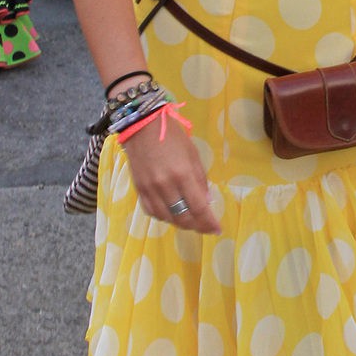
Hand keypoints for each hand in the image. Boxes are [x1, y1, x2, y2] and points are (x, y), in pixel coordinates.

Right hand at [120, 113, 220, 233]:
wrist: (142, 126)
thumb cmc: (173, 136)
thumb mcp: (193, 155)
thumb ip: (200, 180)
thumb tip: (207, 202)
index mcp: (183, 175)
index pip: (199, 208)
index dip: (209, 222)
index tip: (217, 229)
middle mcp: (165, 186)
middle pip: (183, 217)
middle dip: (197, 226)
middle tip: (205, 227)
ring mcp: (150, 189)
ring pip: (167, 218)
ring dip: (181, 224)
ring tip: (190, 221)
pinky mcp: (139, 189)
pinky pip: (152, 211)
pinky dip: (164, 217)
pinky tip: (172, 214)